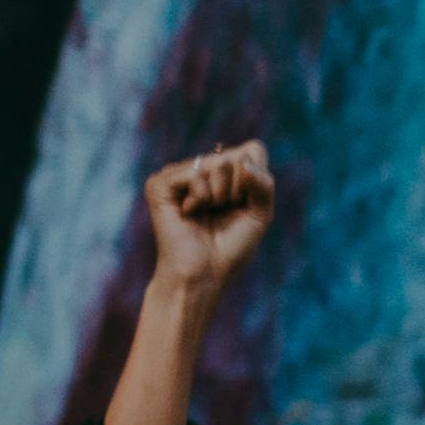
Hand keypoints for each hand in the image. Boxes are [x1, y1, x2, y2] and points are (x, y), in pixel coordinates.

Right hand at [140, 141, 278, 296]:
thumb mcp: (260, 213)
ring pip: (218, 164)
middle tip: (221, 212)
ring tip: (205, 214)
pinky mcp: (160, 182)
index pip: (254, 150)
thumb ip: (263, 184)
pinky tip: (188, 213)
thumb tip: (244, 162)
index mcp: (223, 168)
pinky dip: (201, 199)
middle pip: (238, 157)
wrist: (204, 274)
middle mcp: (200, 165)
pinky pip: (196, 175)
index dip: (256, 180)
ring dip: (220, 197)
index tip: (243, 205)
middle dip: (239, 191)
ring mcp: (178, 172)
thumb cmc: (230, 246)